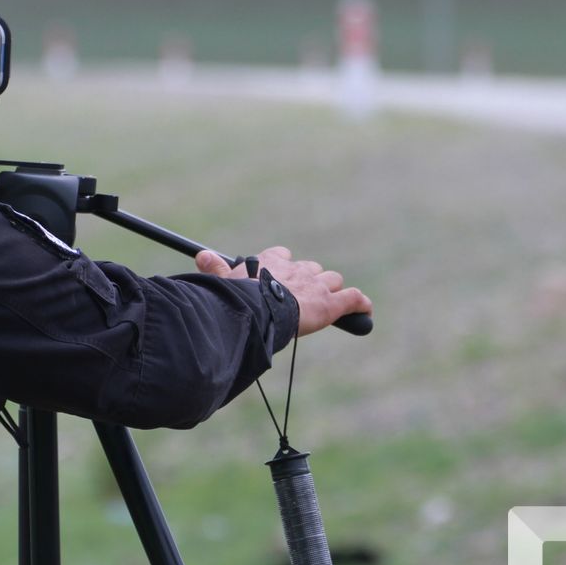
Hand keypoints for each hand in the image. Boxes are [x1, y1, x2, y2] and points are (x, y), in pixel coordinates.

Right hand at [195, 246, 371, 336]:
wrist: (258, 309)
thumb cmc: (236, 297)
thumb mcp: (223, 282)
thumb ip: (215, 270)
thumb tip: (201, 255)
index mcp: (271, 262)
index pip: (281, 255)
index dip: (284, 265)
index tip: (279, 274)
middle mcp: (296, 269)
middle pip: (311, 268)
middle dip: (310, 279)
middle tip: (303, 295)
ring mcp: (316, 285)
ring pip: (331, 280)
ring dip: (331, 289)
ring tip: (327, 301)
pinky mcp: (330, 303)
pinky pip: (353, 299)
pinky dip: (359, 304)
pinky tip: (364, 309)